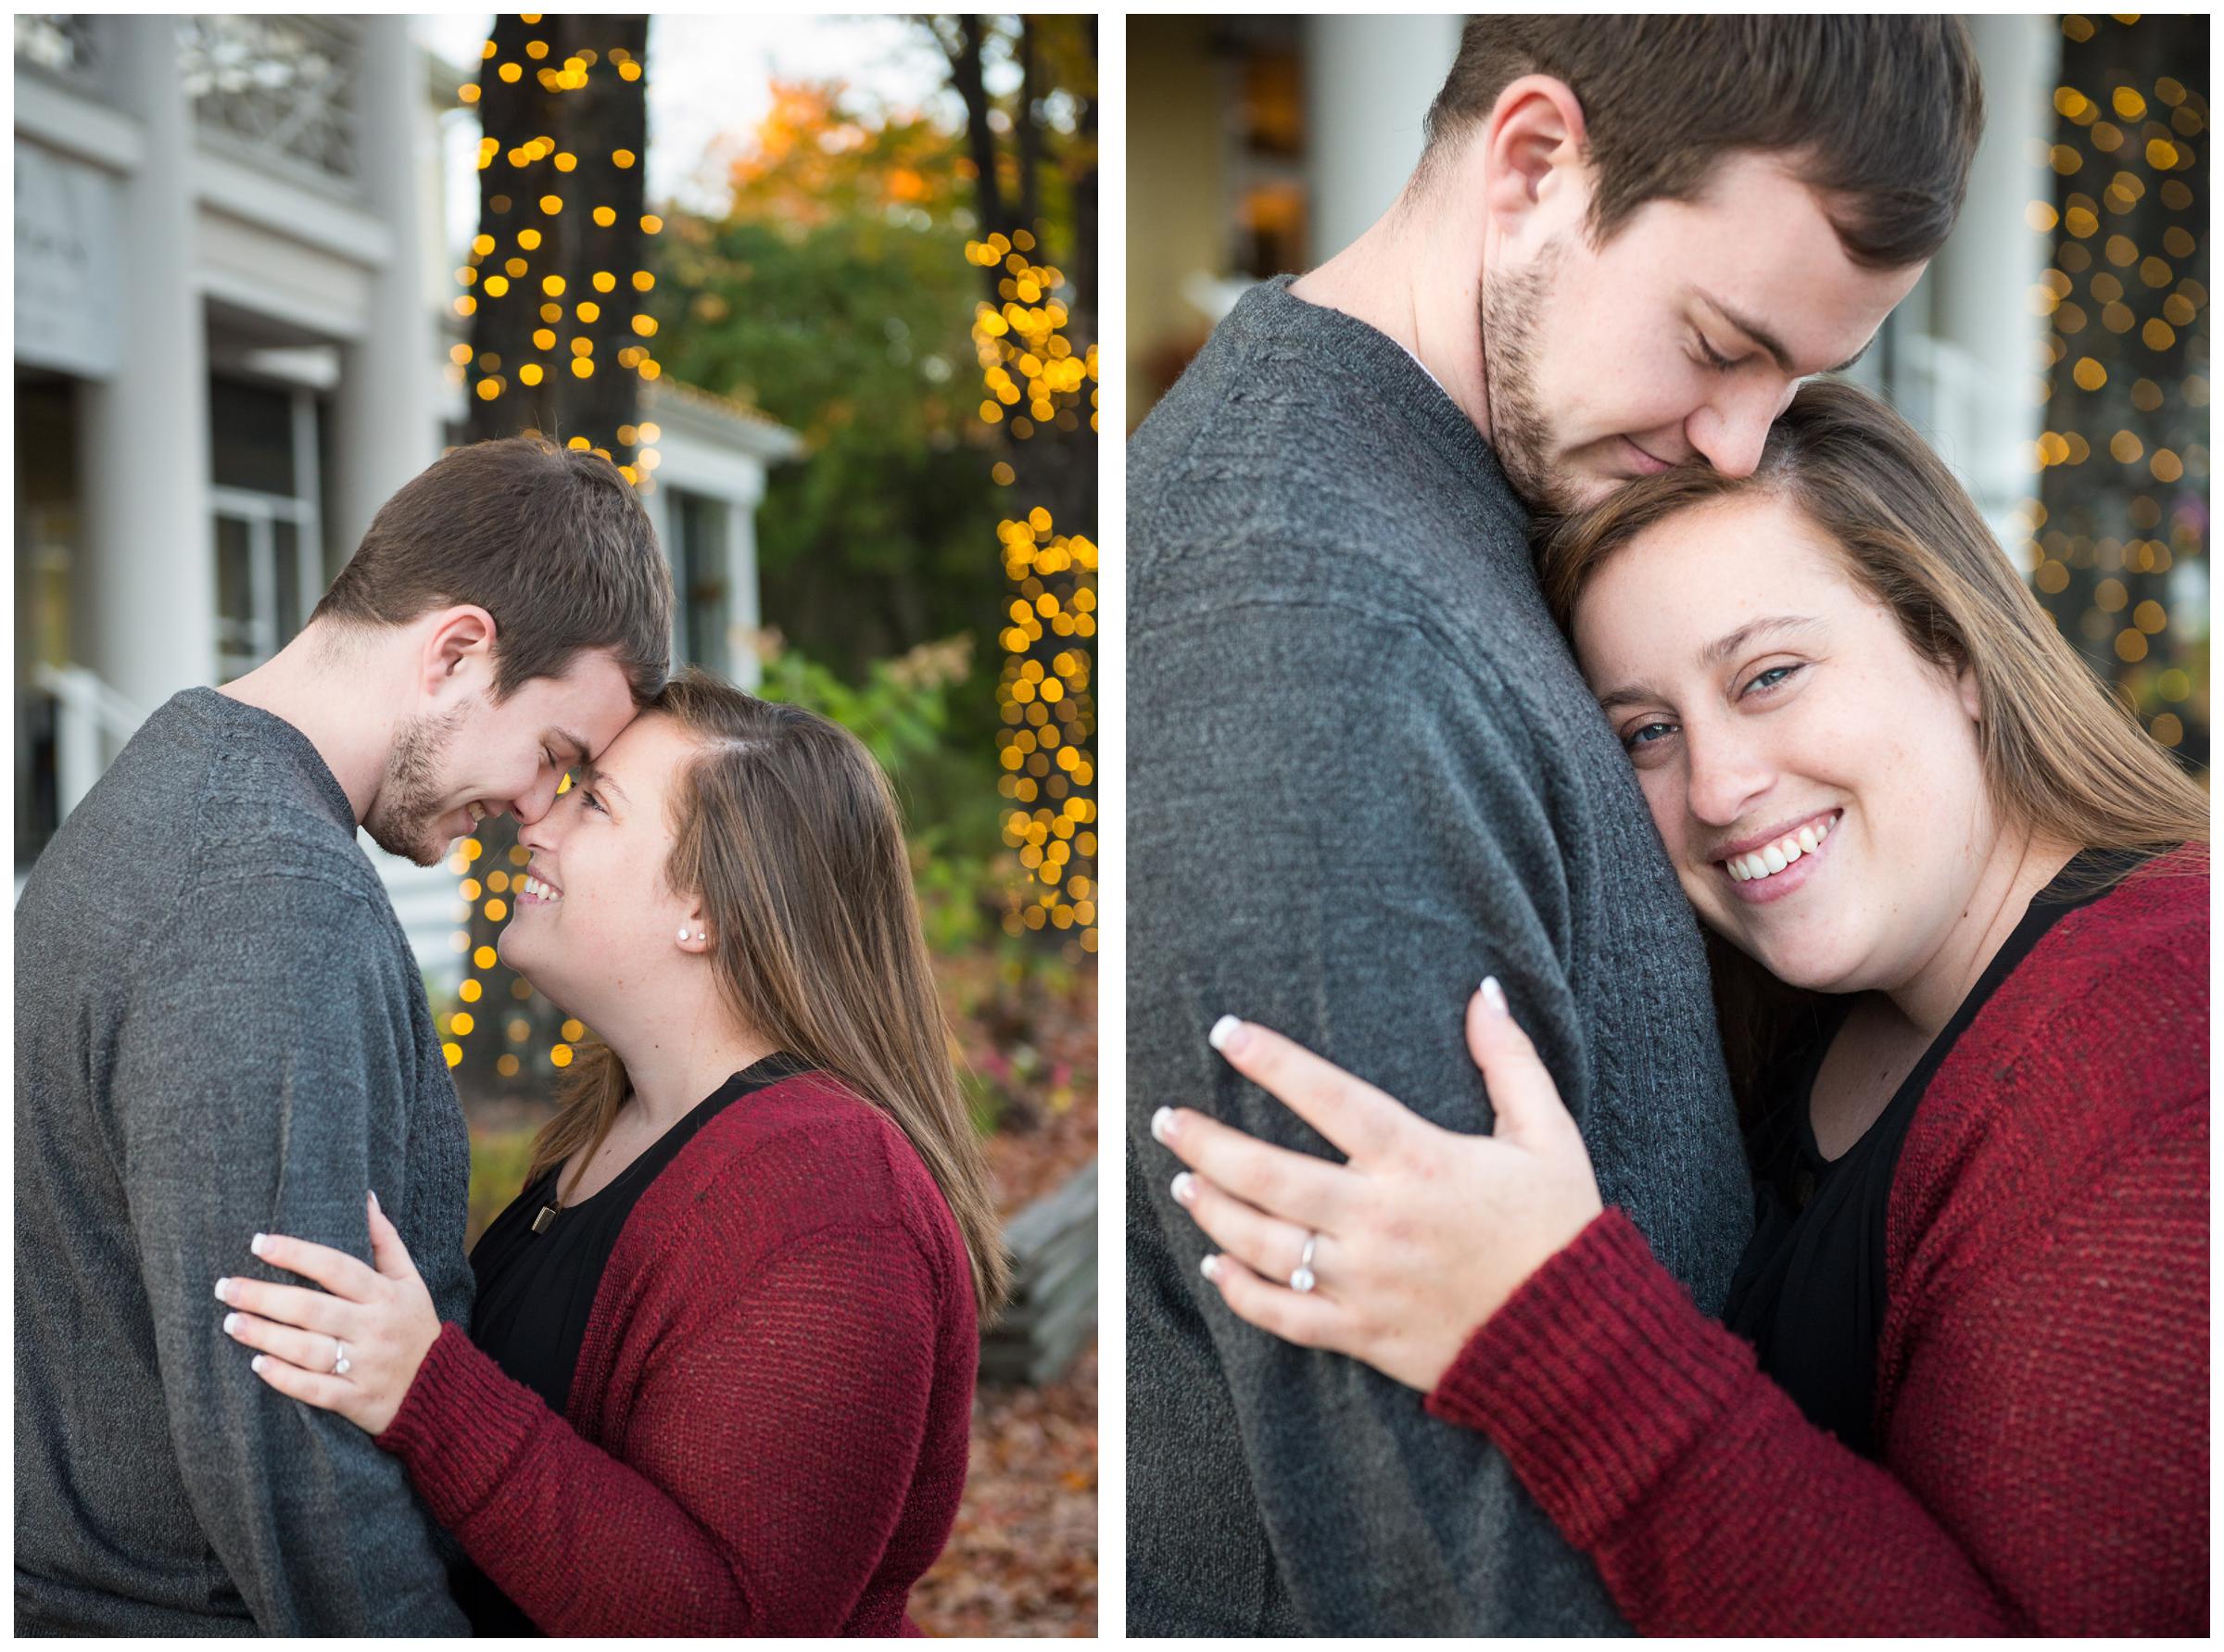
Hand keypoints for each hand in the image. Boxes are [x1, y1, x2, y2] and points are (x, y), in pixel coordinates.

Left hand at [216, 1191, 441, 1435]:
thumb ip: (386, 1241)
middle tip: (226, 1288)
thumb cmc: (416, 1327)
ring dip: (266, 1335)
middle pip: (313, 1309)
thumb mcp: (410, 1281)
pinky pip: (316, 1389)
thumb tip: (366, 1198)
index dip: (297, 1254)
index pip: (337, 1268)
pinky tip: (258, 1364)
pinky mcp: (356, 1400)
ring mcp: (365, 1366)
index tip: (259, 1244)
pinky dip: (285, 1378)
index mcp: (386, 1295)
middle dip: (265, 1297)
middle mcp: (374, 1328)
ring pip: (308, 1349)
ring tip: (231, 1323)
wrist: (442, 1391)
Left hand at [1154, 978, 1603, 1392]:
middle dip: (1209, 1143)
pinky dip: (1241, 1293)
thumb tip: (1486, 991)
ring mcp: (1367, 1282)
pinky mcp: (1364, 1333)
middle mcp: (1382, 1221)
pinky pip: (1285, 1317)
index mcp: (1421, 1163)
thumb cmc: (1561, 1229)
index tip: (1226, 1033)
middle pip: (1271, 1176)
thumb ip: (1510, 1061)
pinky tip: (1215, 1264)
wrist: (1580, 1342)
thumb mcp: (1548, 1135)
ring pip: (1265, 1245)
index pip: (1330, 1100)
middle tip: (1166, 1120)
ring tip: (1182, 1181)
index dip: (1274, 1062)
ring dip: (1214, 1210)